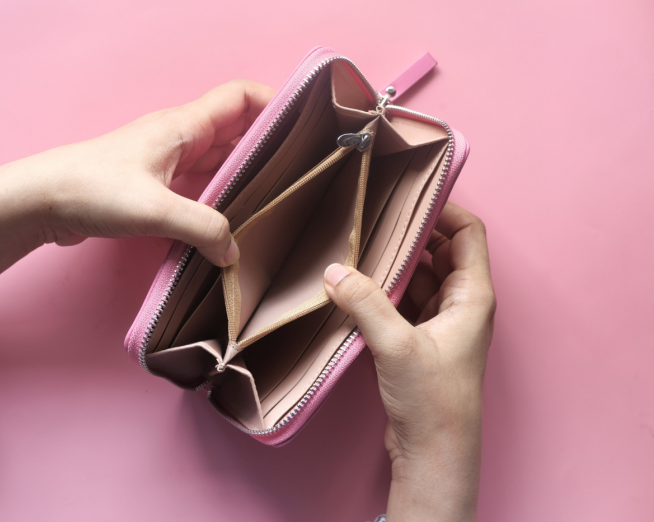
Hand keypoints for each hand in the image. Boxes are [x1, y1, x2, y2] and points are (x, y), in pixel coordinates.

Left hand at [0, 80, 274, 323]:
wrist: (41, 200)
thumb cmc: (93, 189)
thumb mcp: (156, 209)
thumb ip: (204, 229)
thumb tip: (234, 254)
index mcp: (184, 126)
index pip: (240, 97)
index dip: (274, 102)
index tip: (304, 124)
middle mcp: (179, 137)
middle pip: (235, 128)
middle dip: (267, 142)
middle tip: (300, 167)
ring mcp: (167, 160)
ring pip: (218, 157)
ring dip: (244, 171)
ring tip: (275, 194)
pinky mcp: (155, 184)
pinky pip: (200, 182)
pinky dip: (220, 193)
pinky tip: (232, 216)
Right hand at [323, 202, 494, 521]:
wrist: (433, 453)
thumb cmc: (434, 401)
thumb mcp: (396, 345)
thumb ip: (365, 303)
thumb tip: (333, 271)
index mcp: (472, 296)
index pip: (468, 234)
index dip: (444, 210)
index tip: (410, 196)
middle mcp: (461, 304)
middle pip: (440, 252)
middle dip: (410, 235)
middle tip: (374, 218)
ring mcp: (441, 322)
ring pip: (419, 277)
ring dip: (394, 264)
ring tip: (360, 247)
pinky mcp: (421, 340)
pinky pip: (404, 301)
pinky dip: (385, 290)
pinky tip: (358, 284)